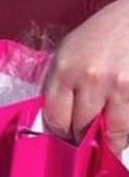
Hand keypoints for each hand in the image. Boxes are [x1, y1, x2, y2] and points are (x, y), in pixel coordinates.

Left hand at [43, 0, 128, 152]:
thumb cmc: (99, 35)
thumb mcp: (68, 51)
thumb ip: (61, 84)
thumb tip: (57, 122)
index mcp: (65, 68)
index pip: (55, 118)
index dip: (59, 132)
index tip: (64, 135)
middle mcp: (90, 79)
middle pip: (81, 129)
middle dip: (82, 138)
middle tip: (85, 137)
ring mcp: (118, 87)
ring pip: (111, 135)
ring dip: (108, 141)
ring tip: (107, 137)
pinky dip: (126, 130)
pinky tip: (122, 122)